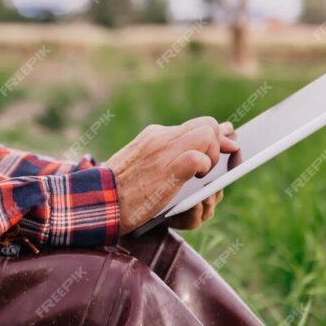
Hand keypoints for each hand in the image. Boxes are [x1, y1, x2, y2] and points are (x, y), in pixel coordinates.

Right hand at [104, 117, 238, 235]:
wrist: (98, 202)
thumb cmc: (121, 189)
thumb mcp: (143, 164)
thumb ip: (170, 154)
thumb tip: (195, 154)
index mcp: (155, 135)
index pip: (198, 123)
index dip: (218, 136)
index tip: (227, 146)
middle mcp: (161, 138)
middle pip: (208, 125)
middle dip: (219, 145)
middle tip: (215, 165)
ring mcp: (164, 152)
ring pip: (208, 135)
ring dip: (212, 158)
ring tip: (202, 176)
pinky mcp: (167, 170)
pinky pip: (198, 158)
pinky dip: (204, 167)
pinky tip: (198, 180)